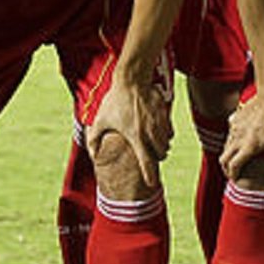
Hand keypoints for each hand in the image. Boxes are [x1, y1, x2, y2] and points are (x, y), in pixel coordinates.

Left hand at [86, 72, 173, 190]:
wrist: (132, 80)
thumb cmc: (115, 101)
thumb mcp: (100, 120)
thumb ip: (94, 139)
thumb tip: (93, 155)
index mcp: (136, 137)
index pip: (147, 163)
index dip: (150, 176)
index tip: (151, 184)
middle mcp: (150, 133)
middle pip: (161, 155)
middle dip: (156, 158)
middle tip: (148, 155)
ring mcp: (160, 124)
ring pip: (167, 145)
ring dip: (161, 148)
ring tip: (151, 144)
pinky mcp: (165, 115)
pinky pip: (170, 132)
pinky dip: (166, 136)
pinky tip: (157, 132)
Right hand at [221, 88, 263, 178]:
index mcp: (250, 146)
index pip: (233, 166)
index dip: (232, 175)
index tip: (236, 180)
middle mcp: (238, 138)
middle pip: (223, 158)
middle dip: (226, 168)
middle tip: (233, 173)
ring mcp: (235, 127)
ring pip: (225, 145)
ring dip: (228, 155)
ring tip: (237, 159)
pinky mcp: (235, 118)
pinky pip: (229, 133)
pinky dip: (232, 140)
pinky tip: (241, 140)